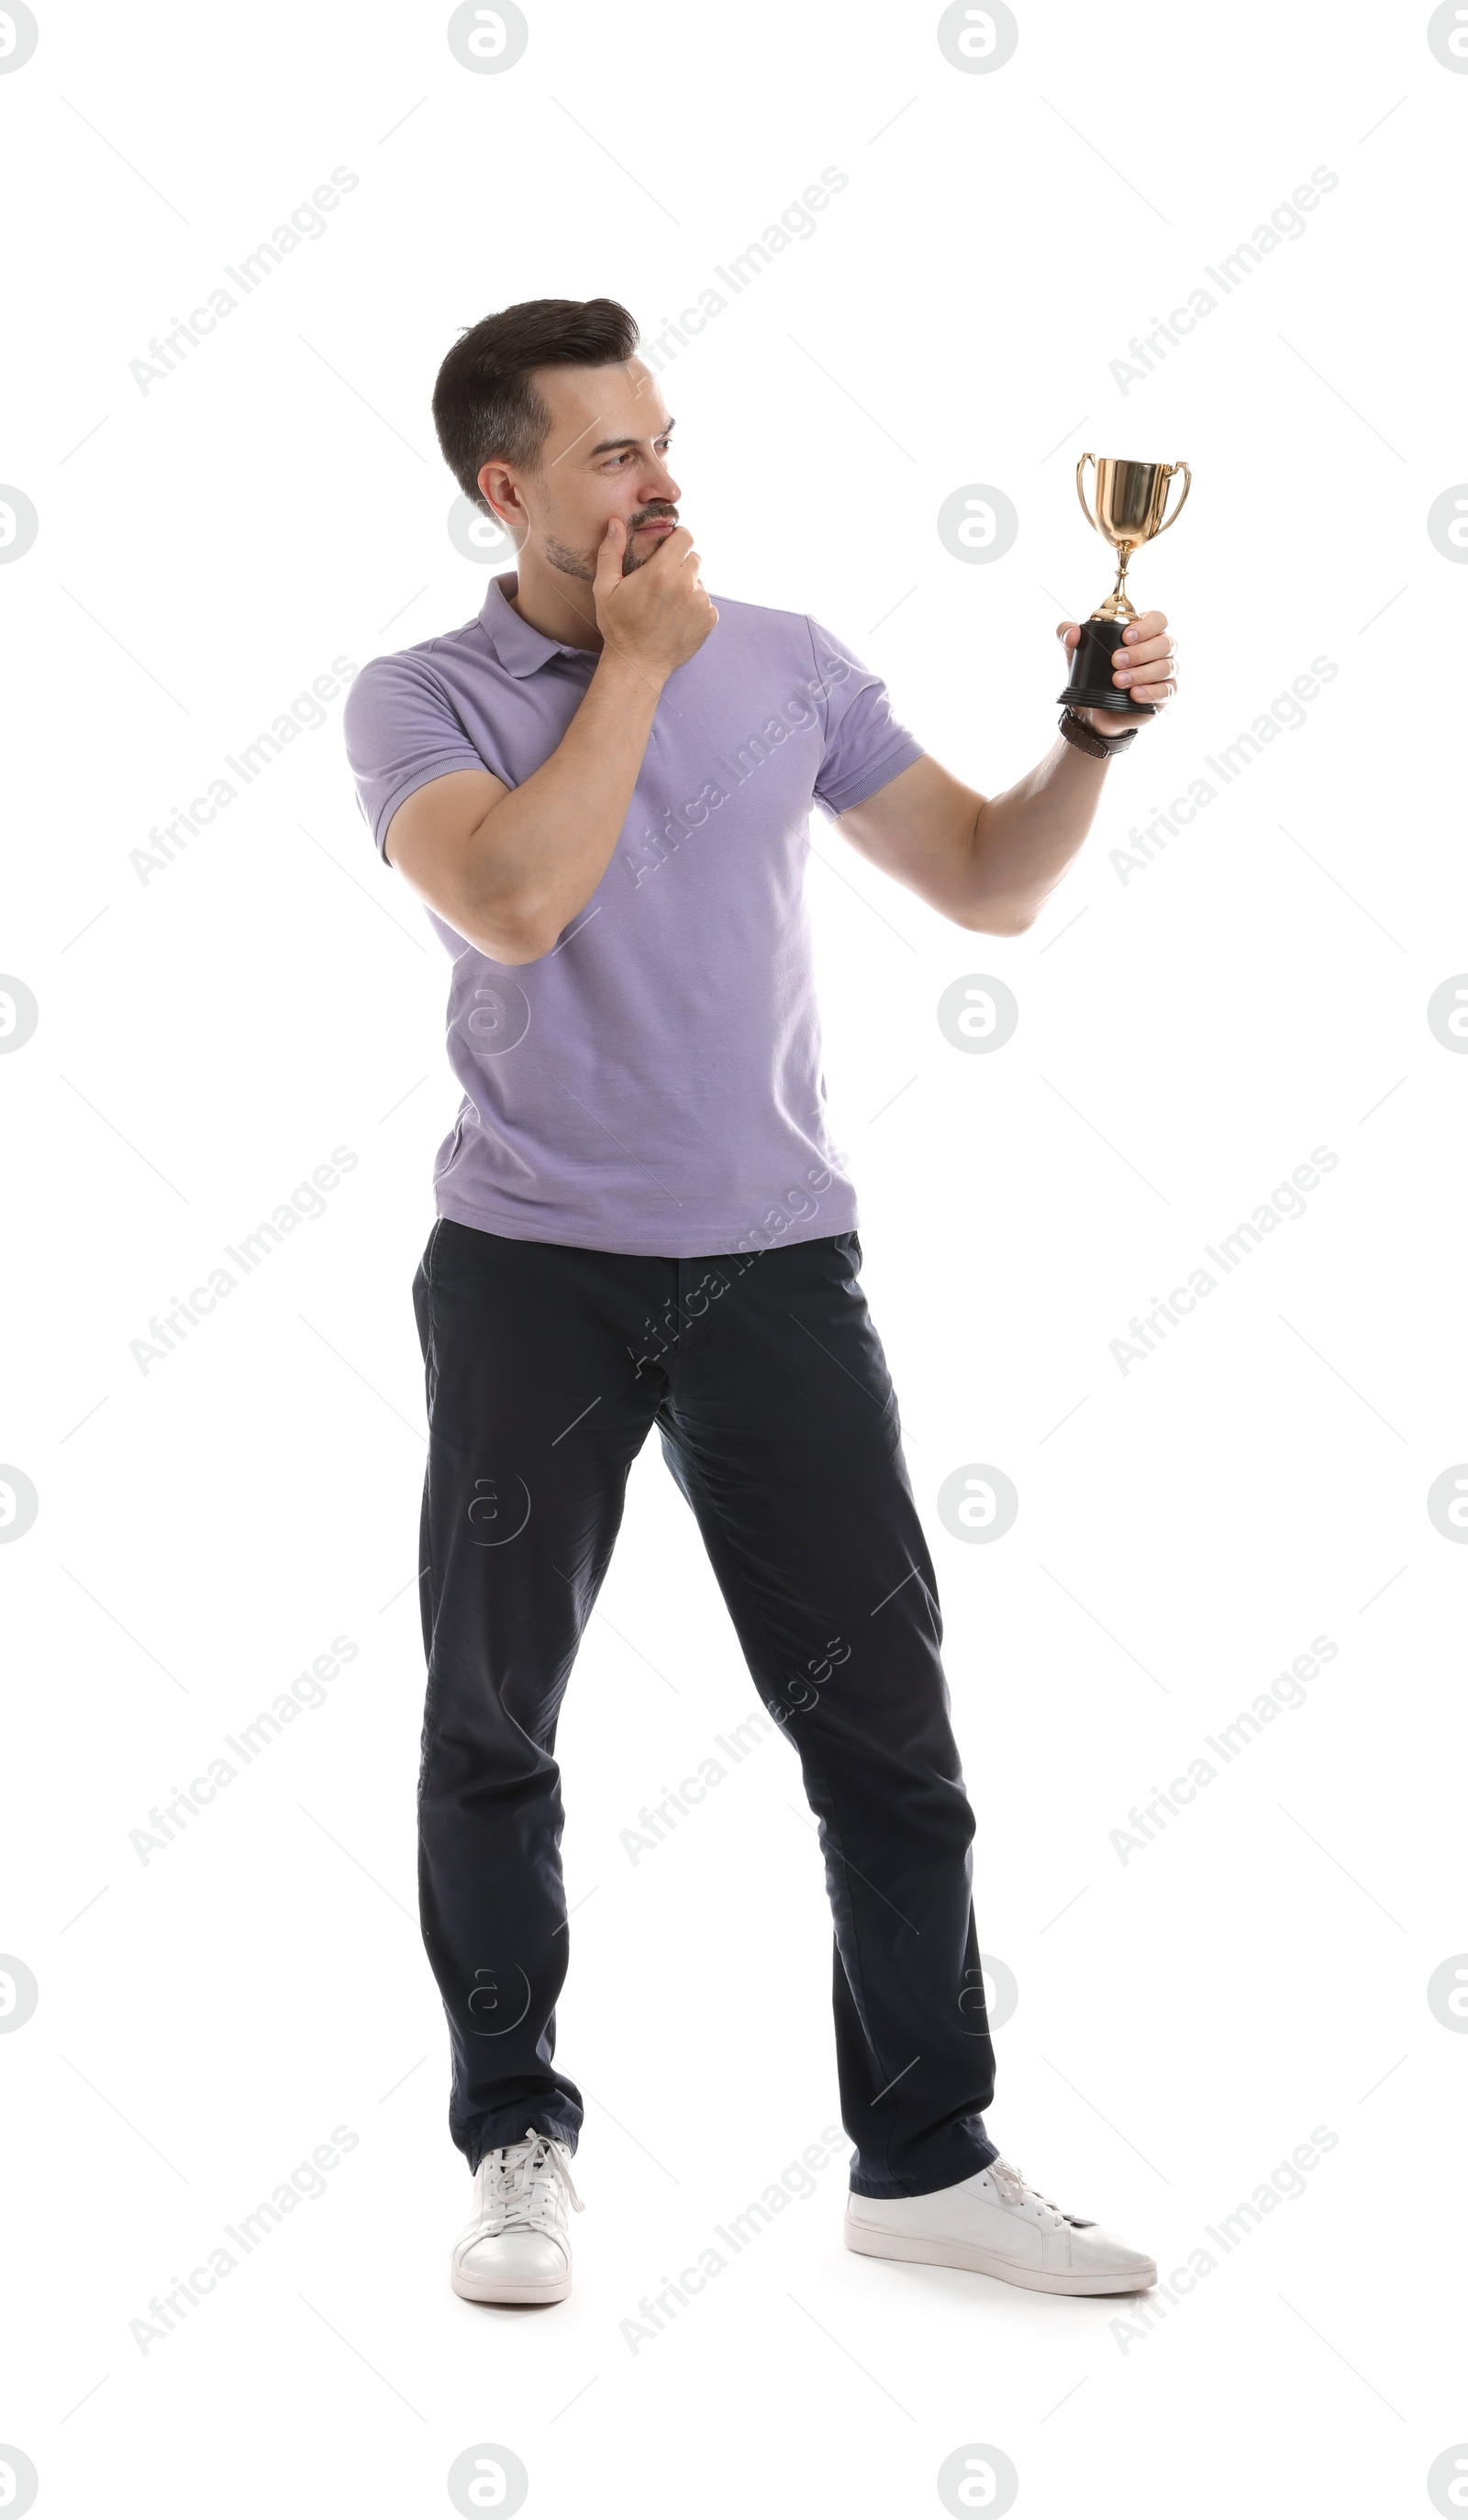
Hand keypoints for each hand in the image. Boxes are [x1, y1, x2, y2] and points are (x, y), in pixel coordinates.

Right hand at [593, 518, 717, 685]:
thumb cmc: (619, 627)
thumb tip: (615, 523)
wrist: (639, 665)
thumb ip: (610, 552)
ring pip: (700, 581)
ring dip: (688, 587)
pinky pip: (707, 602)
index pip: (685, 536)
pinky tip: (676, 619)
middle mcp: (686, 585)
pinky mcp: (710, 619)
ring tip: (667, 605)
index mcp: (662, 571)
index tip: (669, 548)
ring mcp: (701, 603)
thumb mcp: (605, 589)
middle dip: (681, 564)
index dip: (678, 539)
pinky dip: (695, 607)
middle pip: (694, 558)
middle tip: (664, 582)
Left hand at [1055, 609, 1177, 738]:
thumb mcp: (1076, 653)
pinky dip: (1150, 692)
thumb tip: (1072, 633)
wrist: (1094, 711)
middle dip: (1140, 652)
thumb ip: (1068, 635)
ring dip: (1142, 673)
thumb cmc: (1092, 675)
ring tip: (1118, 681)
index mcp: (1146, 632)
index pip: (1157, 620)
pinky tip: (1135, 694)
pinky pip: (1166, 690)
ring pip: (1166, 666)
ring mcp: (1166, 672)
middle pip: (1165, 643)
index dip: (1146, 626)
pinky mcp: (1165, 694)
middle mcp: (1161, 649)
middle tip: (1116, 661)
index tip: (1125, 637)